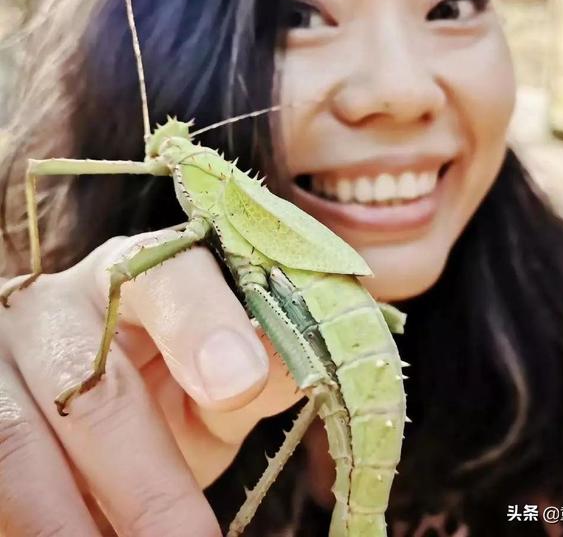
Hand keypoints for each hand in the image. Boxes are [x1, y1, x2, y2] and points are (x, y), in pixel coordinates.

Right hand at [0, 230, 302, 536]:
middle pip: (94, 384)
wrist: (77, 406)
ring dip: (68, 522)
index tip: (238, 383)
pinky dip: (27, 524)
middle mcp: (59, 305)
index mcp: (137, 275)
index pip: (166, 274)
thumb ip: (259, 373)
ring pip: (17, 443)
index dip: (201, 323)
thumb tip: (309, 367)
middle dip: (145, 481)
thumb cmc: (166, 381)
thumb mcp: (218, 380)